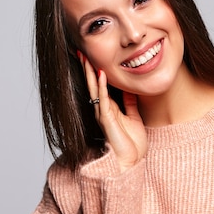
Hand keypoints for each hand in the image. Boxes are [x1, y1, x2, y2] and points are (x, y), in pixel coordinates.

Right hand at [80, 53, 146, 171]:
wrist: (131, 162)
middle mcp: (102, 110)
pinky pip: (103, 100)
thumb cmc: (132, 144)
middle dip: (87, 68)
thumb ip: (130, 103)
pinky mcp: (106, 120)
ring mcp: (102, 114)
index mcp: (108, 108)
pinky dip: (102, 86)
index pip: (99, 85)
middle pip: (93, 84)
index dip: (95, 71)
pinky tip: (101, 74)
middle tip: (81, 51)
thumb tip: (130, 88)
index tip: (90, 56)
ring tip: (86, 58)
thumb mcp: (133, 117)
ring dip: (91, 73)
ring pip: (94, 89)